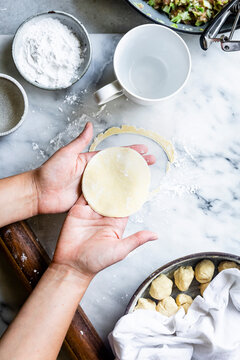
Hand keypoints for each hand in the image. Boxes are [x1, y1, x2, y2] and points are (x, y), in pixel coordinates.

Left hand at [33, 122, 155, 214]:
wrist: (39, 192)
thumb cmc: (50, 172)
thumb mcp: (66, 153)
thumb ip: (80, 141)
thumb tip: (90, 125)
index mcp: (91, 161)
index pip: (114, 155)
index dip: (130, 152)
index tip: (143, 149)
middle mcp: (94, 173)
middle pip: (120, 168)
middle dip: (136, 164)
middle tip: (151, 162)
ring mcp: (93, 186)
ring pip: (116, 182)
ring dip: (131, 180)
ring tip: (146, 178)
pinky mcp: (90, 199)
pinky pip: (107, 197)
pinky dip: (119, 195)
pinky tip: (129, 195)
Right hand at [53, 150, 156, 278]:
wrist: (71, 265)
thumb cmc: (96, 261)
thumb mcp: (120, 250)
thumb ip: (136, 240)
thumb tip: (155, 235)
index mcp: (117, 222)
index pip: (127, 203)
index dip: (133, 191)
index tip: (140, 178)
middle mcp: (105, 214)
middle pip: (114, 193)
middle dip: (120, 180)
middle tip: (127, 164)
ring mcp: (91, 211)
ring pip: (100, 191)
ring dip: (105, 179)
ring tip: (112, 164)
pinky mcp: (79, 209)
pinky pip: (85, 194)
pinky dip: (89, 183)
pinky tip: (94, 172)